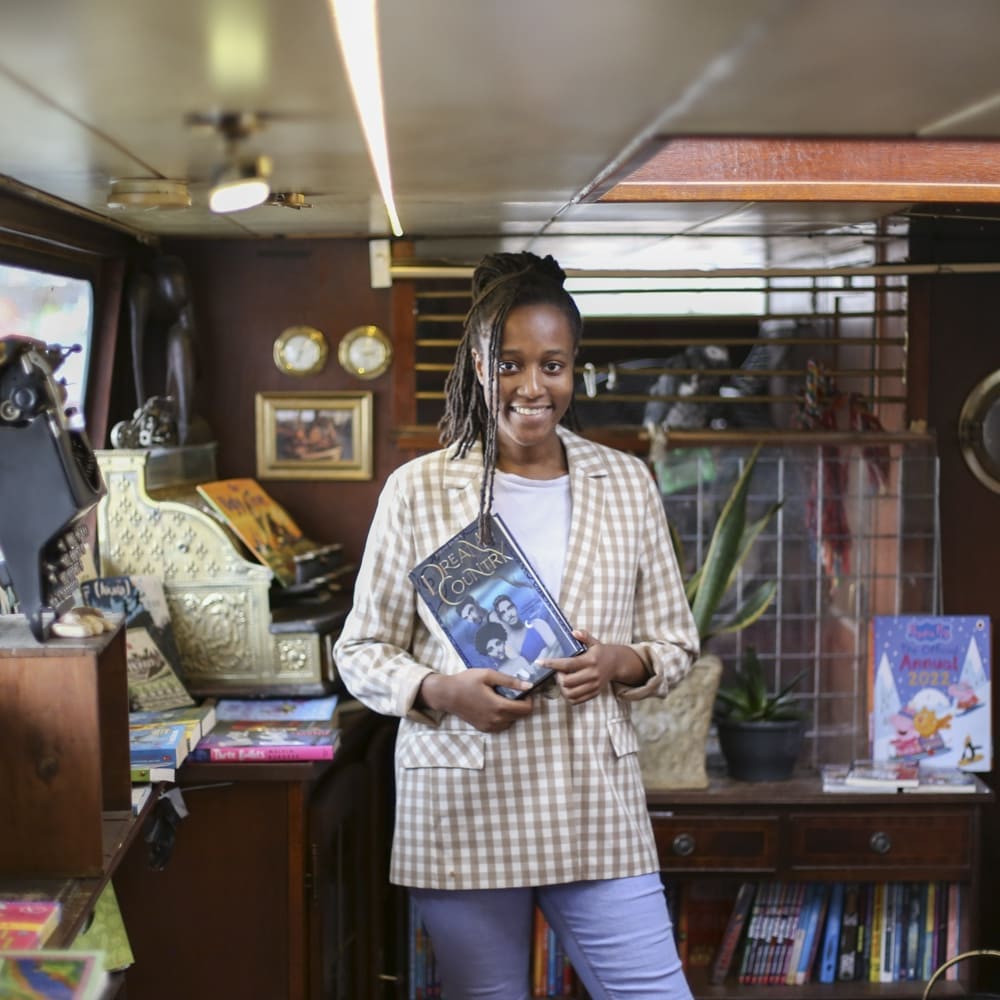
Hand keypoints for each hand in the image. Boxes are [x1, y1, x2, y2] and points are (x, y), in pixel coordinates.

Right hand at [418, 669, 532, 732]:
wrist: (447, 695)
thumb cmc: (467, 681)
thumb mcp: (488, 675)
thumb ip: (510, 681)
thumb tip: (529, 685)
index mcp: (498, 706)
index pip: (526, 709)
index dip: (530, 700)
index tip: (525, 691)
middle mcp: (496, 720)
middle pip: (520, 716)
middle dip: (522, 705)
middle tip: (514, 693)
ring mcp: (489, 726)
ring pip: (511, 722)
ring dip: (513, 712)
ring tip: (503, 699)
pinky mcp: (484, 729)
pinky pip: (502, 726)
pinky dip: (504, 718)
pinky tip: (496, 707)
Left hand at [545, 629, 645, 704]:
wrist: (617, 664)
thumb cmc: (601, 652)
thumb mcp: (594, 642)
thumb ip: (584, 636)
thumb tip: (573, 632)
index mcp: (590, 660)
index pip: (568, 664)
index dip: (552, 664)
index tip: (540, 662)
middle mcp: (592, 674)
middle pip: (568, 681)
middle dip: (558, 677)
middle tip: (557, 672)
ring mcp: (594, 686)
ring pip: (571, 693)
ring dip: (562, 688)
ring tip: (562, 680)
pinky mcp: (595, 693)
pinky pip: (577, 700)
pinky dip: (569, 696)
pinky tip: (567, 688)